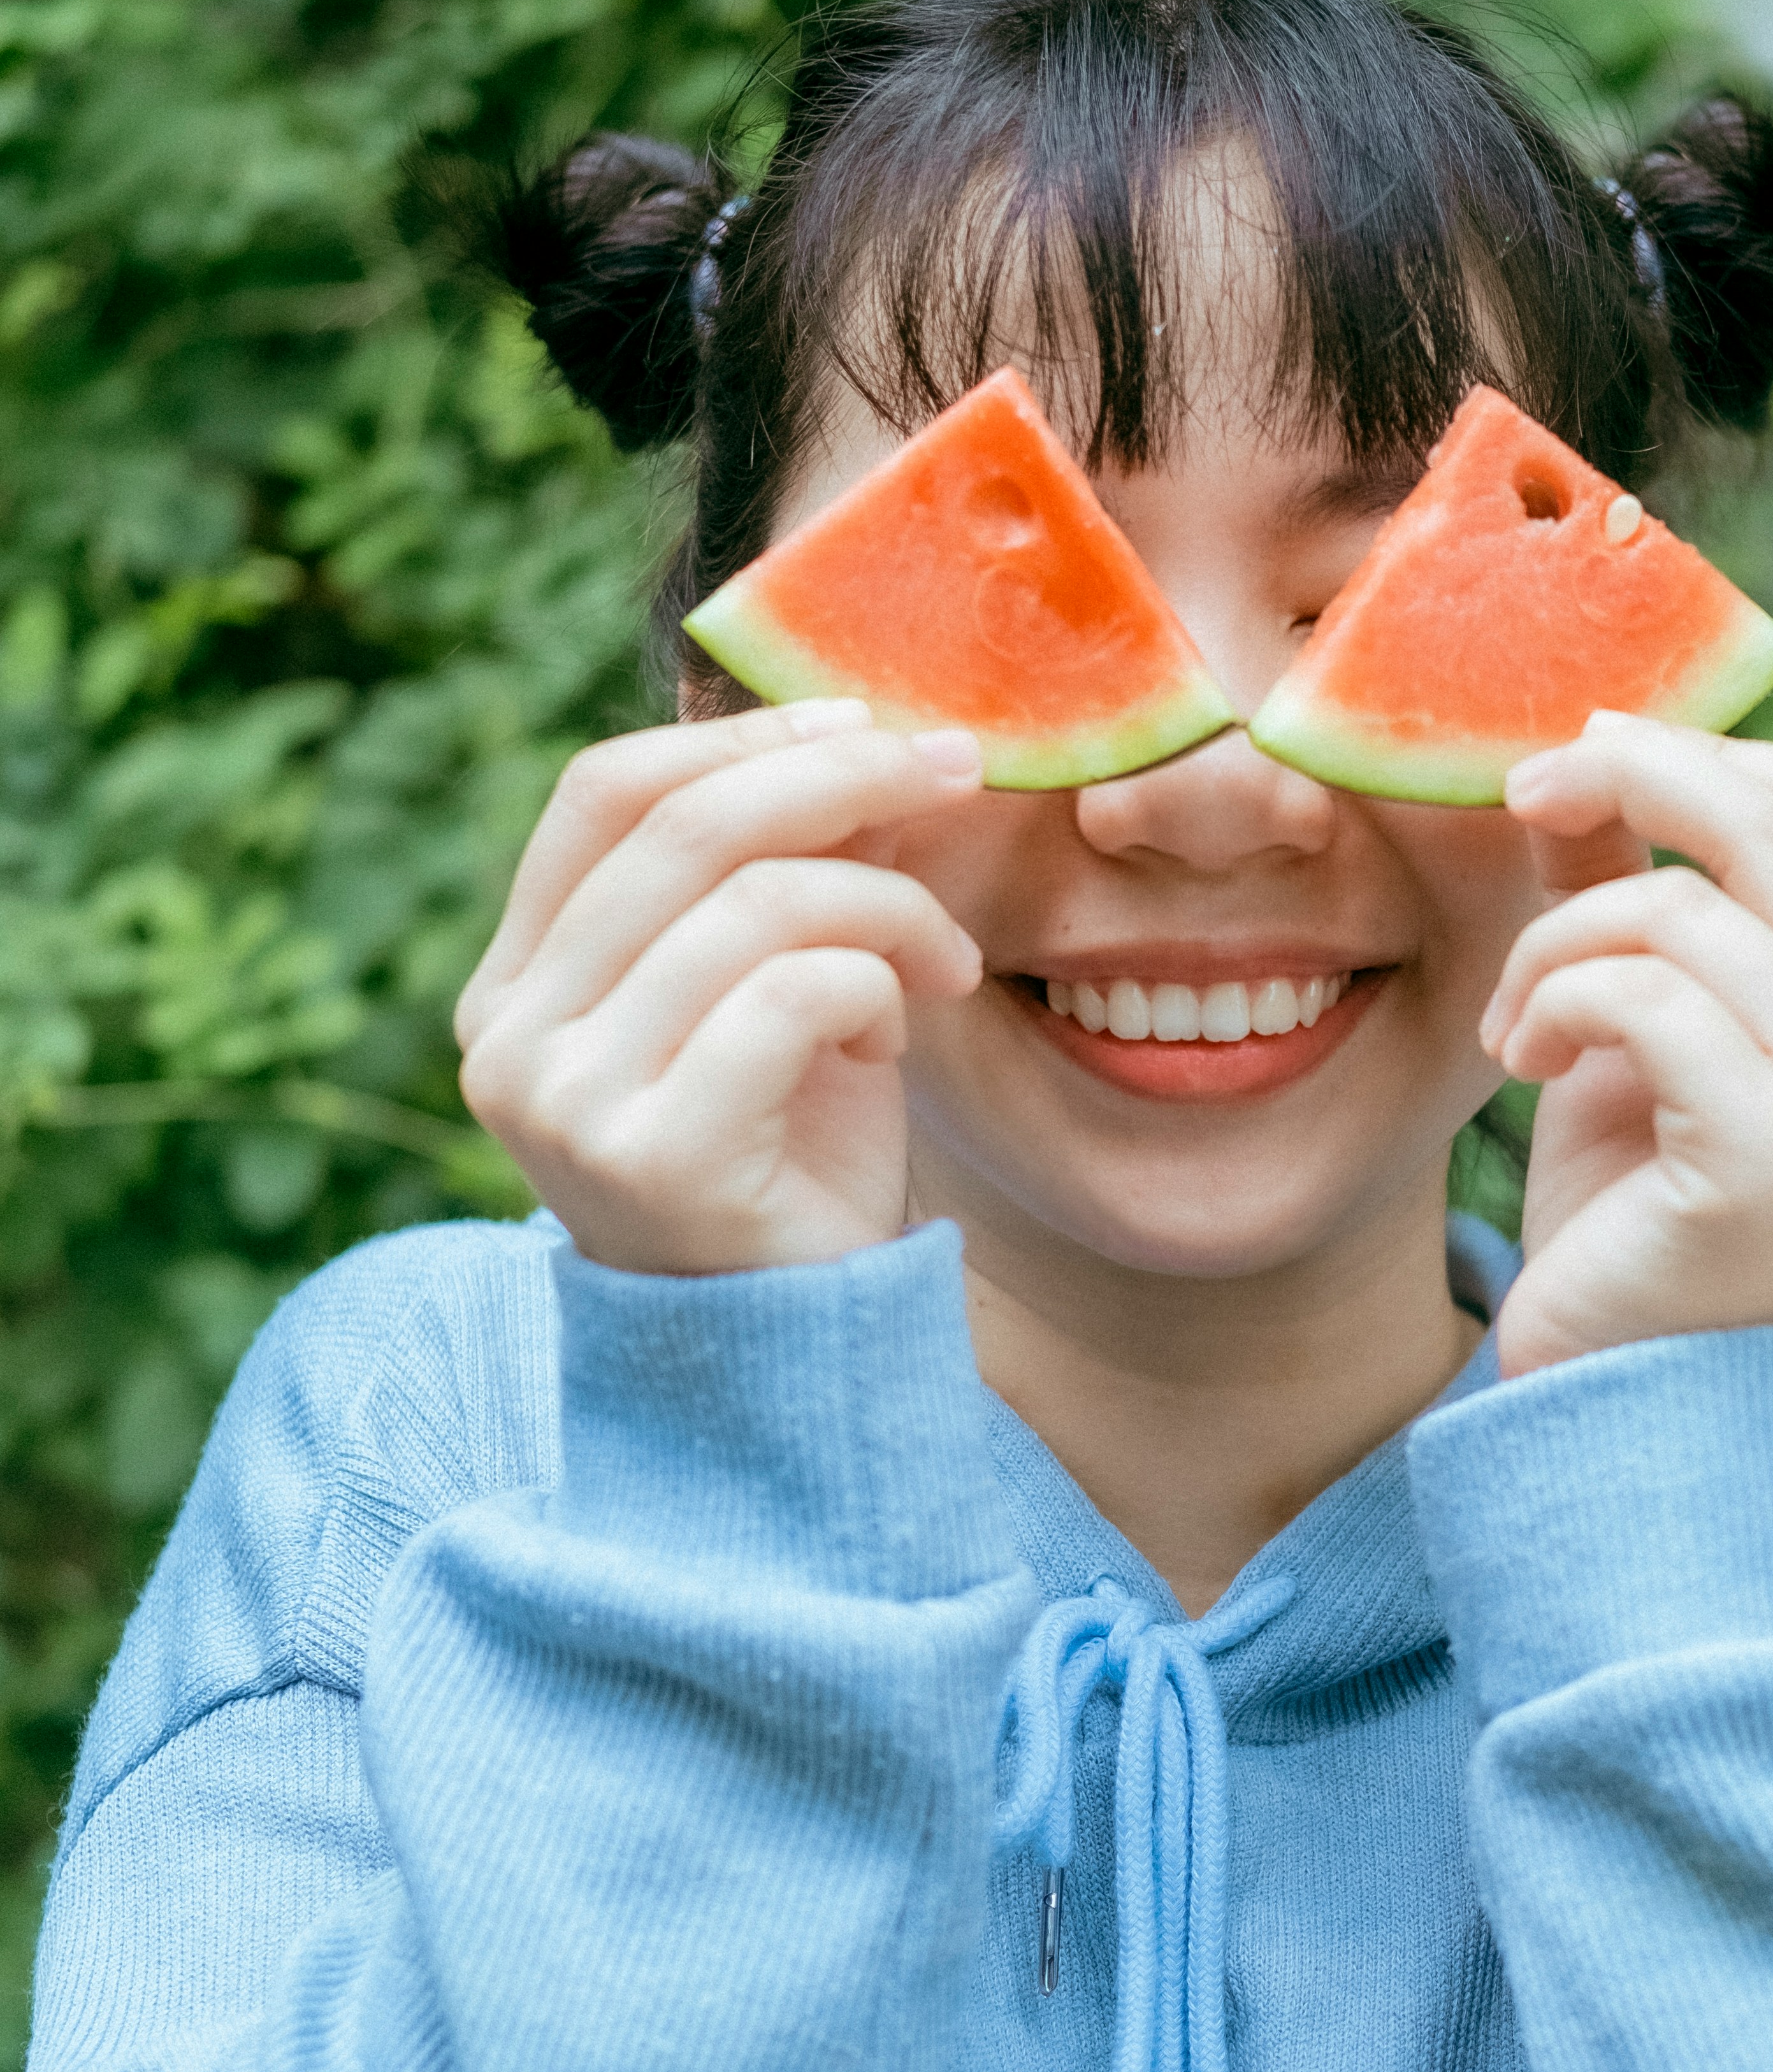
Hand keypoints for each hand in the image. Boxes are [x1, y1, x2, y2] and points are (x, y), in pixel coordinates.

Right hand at [455, 701, 984, 1274]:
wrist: (799, 1350)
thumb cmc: (790, 1164)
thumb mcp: (772, 992)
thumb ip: (778, 874)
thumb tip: (851, 729)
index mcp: (515, 985)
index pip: (604, 792)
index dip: (743, 738)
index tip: (866, 722)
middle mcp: (512, 1040)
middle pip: (687, 827)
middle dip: (846, 777)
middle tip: (960, 773)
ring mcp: (569, 1103)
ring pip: (758, 904)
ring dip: (890, 907)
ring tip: (945, 963)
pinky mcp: (656, 1158)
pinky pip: (793, 994)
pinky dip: (877, 987)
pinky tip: (900, 1038)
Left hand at [1480, 713, 1772, 1377]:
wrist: (1612, 1386)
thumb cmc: (1630, 1203)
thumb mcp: (1638, 1017)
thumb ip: (1635, 884)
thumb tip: (1588, 743)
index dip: (1709, 749)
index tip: (1582, 753)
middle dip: (1636, 778)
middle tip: (1527, 795)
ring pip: (1690, 910)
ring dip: (1561, 939)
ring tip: (1519, 1018)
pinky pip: (1646, 995)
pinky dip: (1555, 1001)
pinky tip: (1525, 1060)